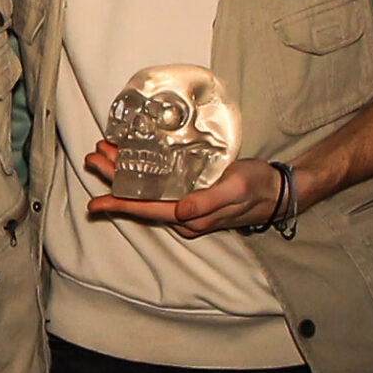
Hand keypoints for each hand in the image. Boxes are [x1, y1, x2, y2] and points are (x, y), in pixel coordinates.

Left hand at [85, 145, 283, 238]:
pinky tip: (133, 160)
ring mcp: (186, 207)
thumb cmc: (257, 188)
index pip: (146, 210)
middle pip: (141, 200)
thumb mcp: (235, 190)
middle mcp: (183, 216)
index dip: (119, 204)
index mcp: (190, 218)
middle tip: (94, 158)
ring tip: (105, 154)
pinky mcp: (191, 196)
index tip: (94, 202)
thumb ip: (208, 201)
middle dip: (114, 180)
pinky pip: (159, 187)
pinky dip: (142, 173)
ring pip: (147, 192)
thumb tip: (179, 211)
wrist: (278, 190)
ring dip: (125, 174)